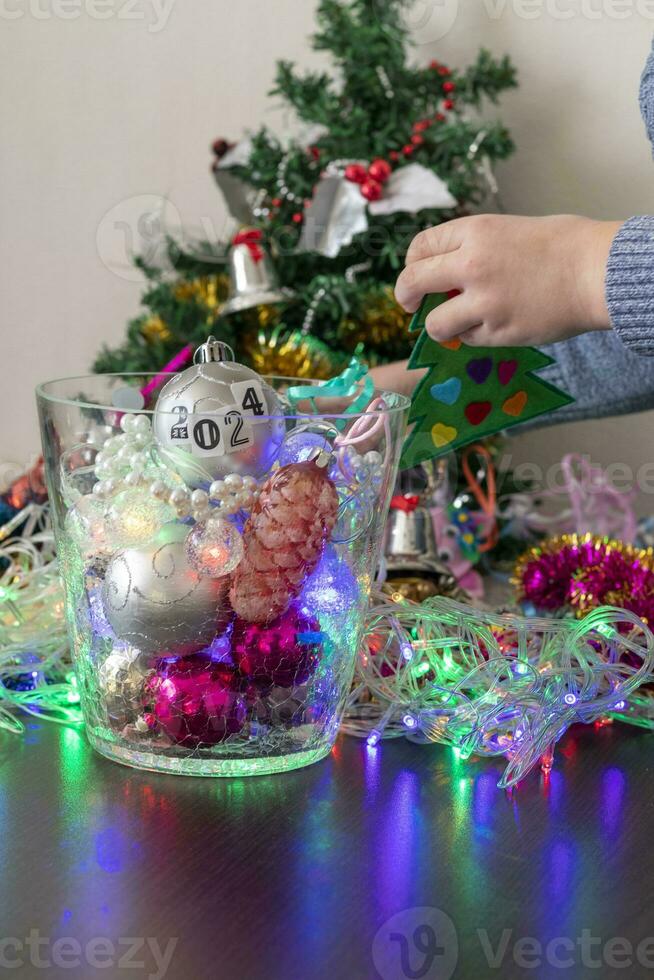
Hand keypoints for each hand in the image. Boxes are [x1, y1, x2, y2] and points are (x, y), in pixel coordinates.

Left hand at [394, 214, 622, 346]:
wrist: (597, 272)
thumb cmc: (562, 246)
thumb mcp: (508, 230)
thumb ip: (473, 250)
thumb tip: (444, 277)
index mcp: (474, 232)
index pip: (420, 247)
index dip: (413, 263)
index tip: (417, 275)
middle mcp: (471, 265)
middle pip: (412, 283)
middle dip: (405, 296)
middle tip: (410, 305)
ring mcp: (483, 302)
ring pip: (435, 324)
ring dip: (440, 325)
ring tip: (456, 322)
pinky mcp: (498, 332)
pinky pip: (469, 339)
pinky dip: (475, 335)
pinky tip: (495, 324)